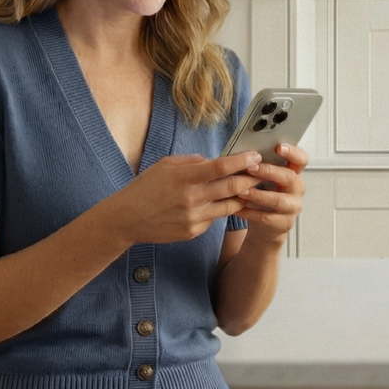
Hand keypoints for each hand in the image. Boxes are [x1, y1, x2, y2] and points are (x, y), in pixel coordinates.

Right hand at [113, 150, 262, 245]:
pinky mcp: (193, 231)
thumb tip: (213, 161)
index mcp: (185, 177)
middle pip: (231, 188)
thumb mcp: (166, 165)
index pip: (221, 167)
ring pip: (229, 207)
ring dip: (242, 197)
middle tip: (262, 173)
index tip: (254, 157)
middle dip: (251, 179)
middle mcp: (192, 198)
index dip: (241, 161)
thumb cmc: (144, 188)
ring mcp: (194, 217)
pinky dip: (220, 210)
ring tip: (251, 189)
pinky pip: (214, 219)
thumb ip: (192, 161)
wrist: (127, 219)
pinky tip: (222, 204)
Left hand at [237, 143, 307, 246]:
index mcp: (294, 172)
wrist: (265, 225)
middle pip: (289, 177)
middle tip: (250, 168)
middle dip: (268, 171)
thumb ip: (260, 165)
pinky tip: (238, 208)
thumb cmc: (263, 194)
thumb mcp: (264, 178)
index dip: (292, 152)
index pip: (301, 159)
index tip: (279, 147)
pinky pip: (267, 217)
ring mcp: (292, 207)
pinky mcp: (284, 223)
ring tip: (241, 191)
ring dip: (258, 195)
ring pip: (278, 200)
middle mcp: (297, 188)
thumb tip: (242, 154)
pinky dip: (250, 212)